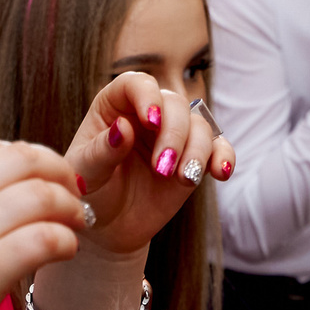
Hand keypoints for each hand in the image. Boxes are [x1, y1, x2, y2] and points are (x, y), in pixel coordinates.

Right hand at [0, 137, 84, 309]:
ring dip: (70, 206)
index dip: (29, 158)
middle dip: (58, 172)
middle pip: (23, 159)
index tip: (45, 178)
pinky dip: (66, 241)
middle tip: (73, 194)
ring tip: (77, 224)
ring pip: (41, 195)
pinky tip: (66, 251)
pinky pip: (45, 238)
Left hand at [57, 72, 234, 259]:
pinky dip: (223, 157)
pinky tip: (221, 173)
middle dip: (174, 134)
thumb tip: (123, 128)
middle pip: (175, 104)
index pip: (137, 84)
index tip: (151, 121)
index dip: (148, 96)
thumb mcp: (86, 175)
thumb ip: (102, 151)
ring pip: (200, 125)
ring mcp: (174, 134)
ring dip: (197, 151)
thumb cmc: (91, 193)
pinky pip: (218, 148)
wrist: (110, 225)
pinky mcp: (194, 157)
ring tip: (183, 180)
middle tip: (163, 168)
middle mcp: (149, 113)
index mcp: (115, 105)